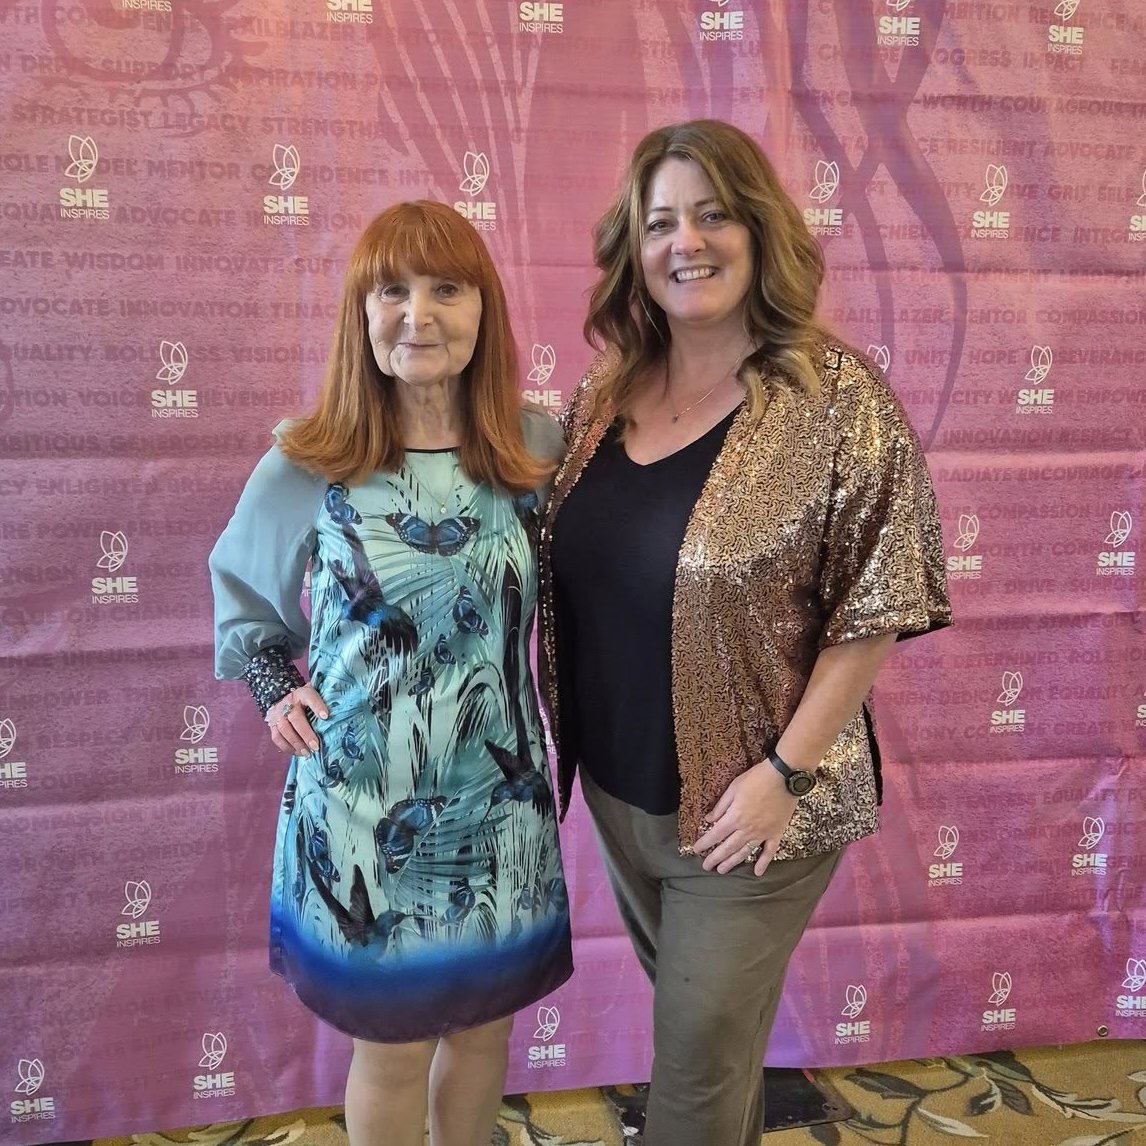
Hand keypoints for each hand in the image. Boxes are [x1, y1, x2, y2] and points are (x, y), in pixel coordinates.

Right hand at [265, 684, 328, 756]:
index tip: (326, 716)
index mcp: (302, 693)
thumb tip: (344, 710)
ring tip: (307, 753)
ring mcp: (278, 714)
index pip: (310, 697)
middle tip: (316, 746)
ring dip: (296, 743)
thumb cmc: (306, 699)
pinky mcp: (272, 725)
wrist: (282, 696)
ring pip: (284, 730)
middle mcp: (289, 702)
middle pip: (295, 718)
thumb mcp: (315, 694)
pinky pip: (277, 738)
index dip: (317, 706)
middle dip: (306, 733)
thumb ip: (326, 700)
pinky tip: (297, 753)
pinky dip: (286, 747)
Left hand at [694, 760, 798, 875]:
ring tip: (722, 870)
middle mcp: (747, 829)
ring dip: (732, 862)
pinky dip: (763, 863)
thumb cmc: (757, 778)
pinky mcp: (776, 833)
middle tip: (706, 866)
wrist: (784, 777)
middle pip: (728, 847)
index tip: (696, 849)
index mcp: (735, 816)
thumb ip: (721, 806)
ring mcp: (763, 833)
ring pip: (745, 852)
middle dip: (715, 858)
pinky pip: (769, 852)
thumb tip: (709, 819)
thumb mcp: (733, 788)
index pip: (716, 834)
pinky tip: (757, 873)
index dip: (705, 843)